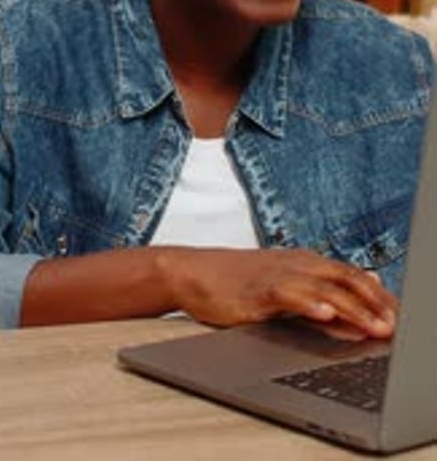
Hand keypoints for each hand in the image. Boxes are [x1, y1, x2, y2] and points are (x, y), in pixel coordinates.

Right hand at [159, 247, 396, 338]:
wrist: (192, 272)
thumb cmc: (235, 283)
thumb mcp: (282, 288)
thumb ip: (317, 294)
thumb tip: (354, 304)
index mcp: (304, 262)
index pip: (351, 274)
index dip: (377, 294)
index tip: (397, 314)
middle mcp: (296, 265)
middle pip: (344, 278)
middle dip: (373, 302)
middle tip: (393, 324)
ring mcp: (277, 275)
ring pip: (323, 289)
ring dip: (352, 308)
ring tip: (373, 326)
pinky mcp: (257, 291)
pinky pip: (287, 295)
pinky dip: (308, 303)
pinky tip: (323, 313)